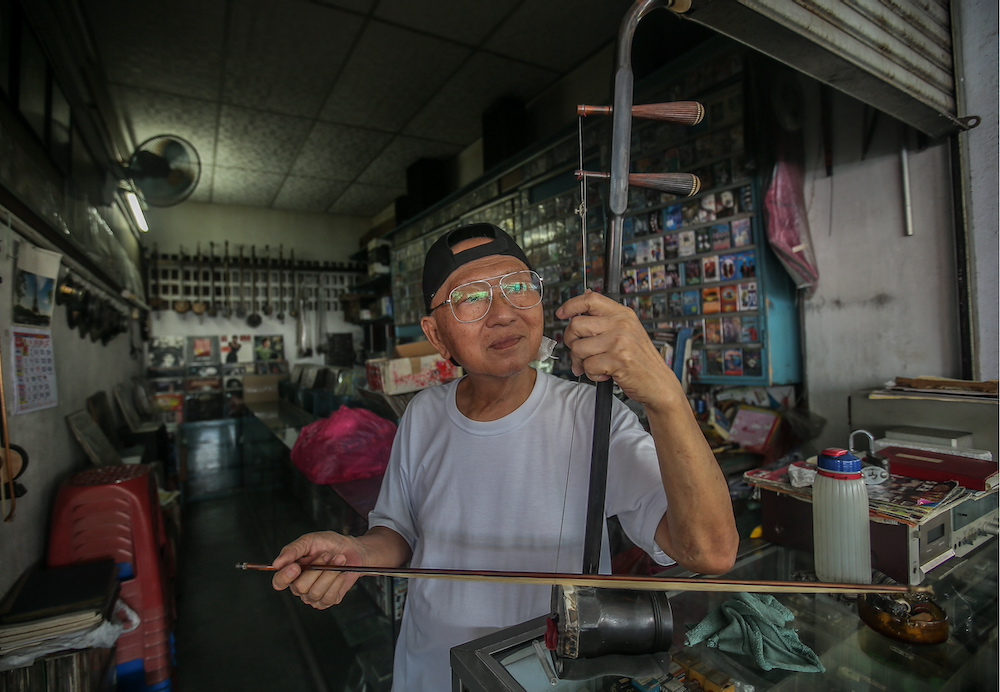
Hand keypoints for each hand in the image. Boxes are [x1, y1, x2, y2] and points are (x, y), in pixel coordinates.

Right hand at [271, 531, 363, 608]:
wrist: (352, 549)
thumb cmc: (329, 544)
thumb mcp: (309, 540)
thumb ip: (292, 550)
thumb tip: (277, 563)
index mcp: (291, 572)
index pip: (279, 582)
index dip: (285, 577)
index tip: (296, 566)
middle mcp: (300, 587)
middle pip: (300, 587)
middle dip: (317, 568)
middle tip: (326, 555)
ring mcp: (313, 596)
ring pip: (316, 592)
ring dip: (330, 573)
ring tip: (338, 559)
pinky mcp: (328, 600)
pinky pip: (329, 597)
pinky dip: (337, 581)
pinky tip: (341, 572)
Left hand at [556, 291, 680, 407]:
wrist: (658, 382)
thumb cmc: (640, 359)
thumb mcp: (627, 331)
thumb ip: (605, 320)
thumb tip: (579, 307)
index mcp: (623, 314)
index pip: (591, 299)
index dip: (572, 305)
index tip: (562, 314)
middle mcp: (621, 324)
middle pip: (576, 325)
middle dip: (571, 341)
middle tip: (580, 352)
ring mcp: (619, 342)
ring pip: (578, 348)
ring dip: (581, 362)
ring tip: (595, 366)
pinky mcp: (617, 361)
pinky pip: (588, 366)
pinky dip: (592, 374)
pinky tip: (605, 374)